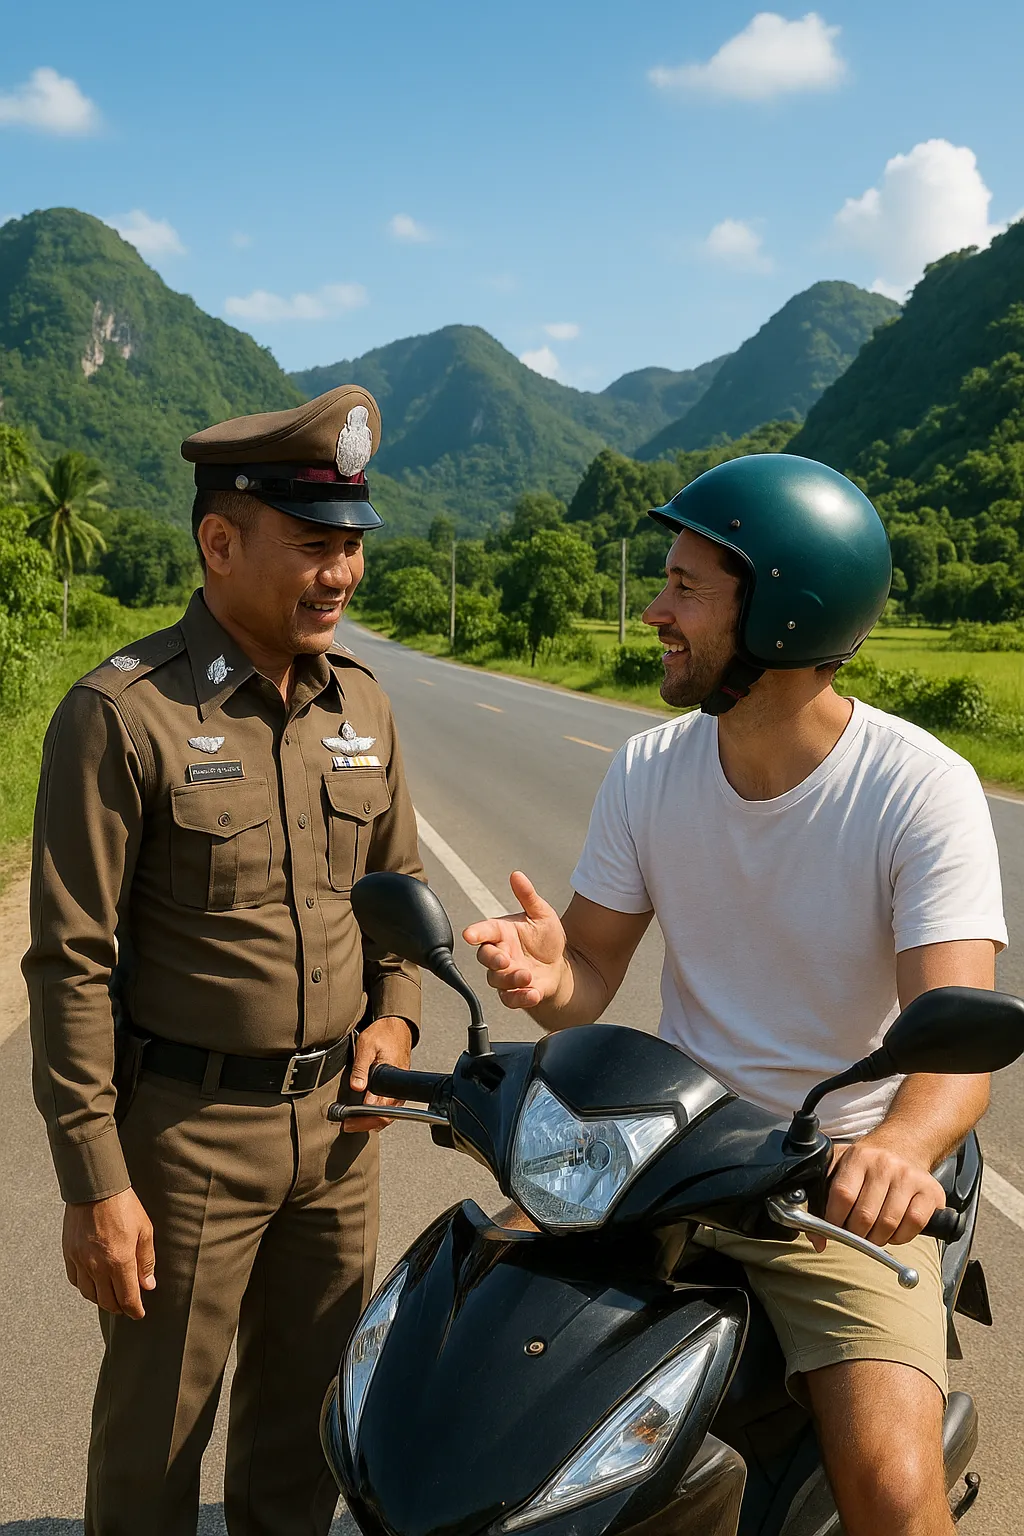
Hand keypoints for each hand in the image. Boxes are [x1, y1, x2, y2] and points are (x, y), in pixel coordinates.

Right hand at [62, 1188, 155, 1318]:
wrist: (96, 1189)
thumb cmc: (124, 1206)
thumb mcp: (145, 1231)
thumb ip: (146, 1261)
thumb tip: (148, 1285)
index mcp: (120, 1261)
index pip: (127, 1298)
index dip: (134, 1310)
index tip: (139, 1314)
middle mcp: (98, 1266)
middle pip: (107, 1301)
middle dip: (119, 1307)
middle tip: (127, 1306)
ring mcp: (81, 1261)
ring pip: (90, 1295)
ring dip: (102, 1300)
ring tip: (111, 1297)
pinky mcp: (70, 1254)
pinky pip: (76, 1281)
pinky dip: (86, 1287)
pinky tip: (93, 1284)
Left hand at [347, 1016, 412, 1132]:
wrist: (397, 1026)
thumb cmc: (383, 1034)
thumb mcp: (366, 1046)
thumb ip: (361, 1068)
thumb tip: (357, 1087)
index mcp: (392, 1080)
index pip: (381, 1110)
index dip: (364, 1119)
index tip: (348, 1121)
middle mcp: (398, 1089)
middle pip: (385, 1117)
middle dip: (364, 1124)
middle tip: (347, 1125)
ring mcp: (398, 1090)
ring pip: (387, 1114)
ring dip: (370, 1121)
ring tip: (353, 1122)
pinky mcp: (396, 1089)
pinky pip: (388, 1107)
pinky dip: (375, 1113)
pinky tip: (364, 1114)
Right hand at [463, 872, 566, 1009]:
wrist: (561, 965)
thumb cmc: (546, 938)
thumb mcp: (542, 913)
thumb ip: (527, 896)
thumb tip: (516, 874)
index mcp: (501, 932)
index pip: (483, 931)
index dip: (476, 933)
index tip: (470, 935)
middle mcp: (500, 954)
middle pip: (485, 958)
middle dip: (492, 960)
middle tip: (506, 960)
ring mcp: (505, 975)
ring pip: (497, 980)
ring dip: (510, 980)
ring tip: (528, 977)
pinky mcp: (514, 993)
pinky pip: (510, 999)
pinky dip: (520, 998)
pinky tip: (533, 993)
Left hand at [817, 1137, 945, 1250]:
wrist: (903, 1146)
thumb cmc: (866, 1166)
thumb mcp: (838, 1170)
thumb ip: (820, 1202)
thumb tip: (818, 1241)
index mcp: (858, 1158)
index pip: (842, 1195)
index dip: (834, 1220)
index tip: (832, 1230)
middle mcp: (885, 1164)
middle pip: (865, 1216)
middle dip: (856, 1235)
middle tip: (855, 1234)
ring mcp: (909, 1177)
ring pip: (888, 1224)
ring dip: (878, 1239)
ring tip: (874, 1233)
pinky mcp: (930, 1191)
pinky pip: (913, 1224)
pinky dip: (901, 1236)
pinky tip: (895, 1229)